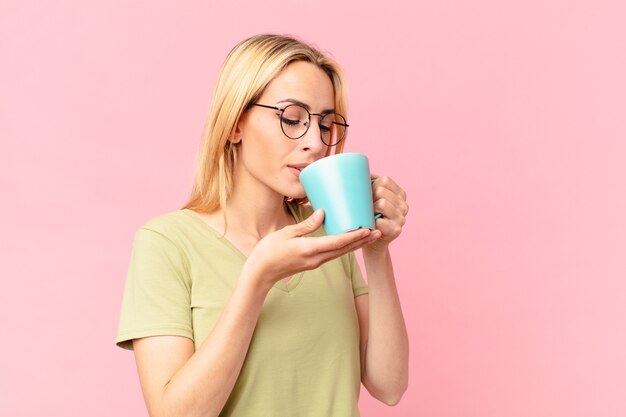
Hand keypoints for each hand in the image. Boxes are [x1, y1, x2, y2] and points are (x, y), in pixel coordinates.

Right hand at [243, 209, 375, 288]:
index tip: (367, 229)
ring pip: (340, 253)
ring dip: (356, 245)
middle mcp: (316, 258)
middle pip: (344, 249)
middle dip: (361, 241)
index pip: (337, 242)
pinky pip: (333, 254)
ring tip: (369, 236)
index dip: (354, 236)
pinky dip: (344, 247)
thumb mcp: (286, 233)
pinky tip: (350, 241)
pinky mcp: (313, 263)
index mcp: (309, 249)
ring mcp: (315, 262)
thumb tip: (323, 213)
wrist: (261, 273)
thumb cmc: (268, 251)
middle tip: (377, 231)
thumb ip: (306, 225)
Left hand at [367, 174, 408, 252]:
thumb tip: (362, 172)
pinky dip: (372, 222)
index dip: (372, 184)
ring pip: (381, 203)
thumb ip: (371, 184)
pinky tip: (372, 224)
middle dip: (369, 197)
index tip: (367, 192)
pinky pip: (379, 221)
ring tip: (369, 215)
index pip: (385, 180)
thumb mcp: (373, 197)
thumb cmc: (369, 215)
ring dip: (370, 209)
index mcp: (400, 194)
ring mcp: (402, 218)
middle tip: (365, 206)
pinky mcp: (396, 230)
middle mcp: (404, 205)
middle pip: (381, 191)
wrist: (370, 238)